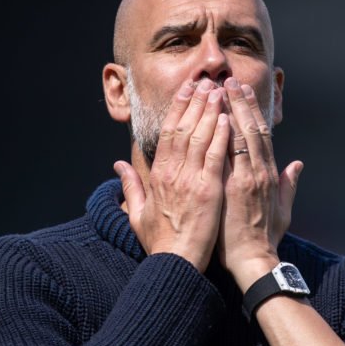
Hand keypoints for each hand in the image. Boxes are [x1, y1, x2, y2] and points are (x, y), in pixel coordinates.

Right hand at [115, 79, 230, 271]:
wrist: (175, 263)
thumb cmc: (160, 242)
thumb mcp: (137, 213)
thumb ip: (129, 186)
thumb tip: (117, 166)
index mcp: (157, 175)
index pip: (167, 133)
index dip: (177, 109)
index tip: (186, 91)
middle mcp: (172, 173)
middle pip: (183, 128)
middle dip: (195, 102)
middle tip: (205, 82)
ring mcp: (190, 180)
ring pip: (200, 137)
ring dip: (209, 112)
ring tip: (218, 91)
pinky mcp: (208, 190)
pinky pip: (216, 157)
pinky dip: (221, 136)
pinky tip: (227, 118)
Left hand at [218, 77, 302, 289]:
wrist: (254, 260)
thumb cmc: (265, 238)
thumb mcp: (283, 209)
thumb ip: (289, 185)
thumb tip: (298, 165)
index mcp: (269, 175)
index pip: (261, 135)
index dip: (252, 111)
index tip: (243, 93)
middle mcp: (258, 172)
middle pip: (250, 128)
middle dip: (239, 102)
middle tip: (228, 81)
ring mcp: (245, 179)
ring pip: (238, 136)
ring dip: (228, 111)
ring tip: (217, 89)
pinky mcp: (231, 188)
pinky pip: (225, 155)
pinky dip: (220, 134)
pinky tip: (212, 117)